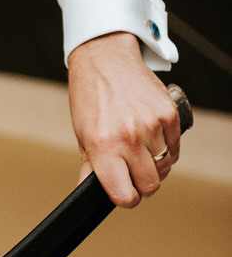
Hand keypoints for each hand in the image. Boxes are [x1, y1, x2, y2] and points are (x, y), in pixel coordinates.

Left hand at [66, 31, 180, 205]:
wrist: (105, 58)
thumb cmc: (90, 96)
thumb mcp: (82, 133)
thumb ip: (89, 167)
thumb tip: (87, 194)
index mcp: (103, 145)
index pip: (125, 195)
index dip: (125, 198)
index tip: (123, 191)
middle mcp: (129, 137)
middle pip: (150, 185)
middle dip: (141, 183)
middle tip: (131, 168)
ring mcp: (152, 125)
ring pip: (164, 167)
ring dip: (153, 162)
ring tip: (138, 145)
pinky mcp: (169, 115)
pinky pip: (175, 148)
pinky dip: (165, 147)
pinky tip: (149, 134)